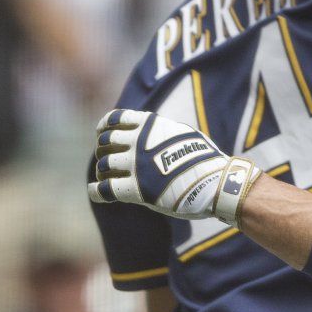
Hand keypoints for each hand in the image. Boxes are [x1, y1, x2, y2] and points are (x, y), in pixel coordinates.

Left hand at [87, 109, 261, 226]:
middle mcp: (138, 142)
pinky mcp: (135, 190)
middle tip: (108, 159)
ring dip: (102, 171)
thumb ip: (160, 131)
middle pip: (104, 141)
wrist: (215, 182)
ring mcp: (135, 166)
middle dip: (103, 150)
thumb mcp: (181, 133)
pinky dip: (96, 191)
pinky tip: (98, 193)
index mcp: (149, 125)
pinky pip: (104, 190)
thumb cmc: (203, 158)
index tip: (103, 133)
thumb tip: (151, 132)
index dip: (105, 126)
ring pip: (102, 164)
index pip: (114, 118)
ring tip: (106, 177)